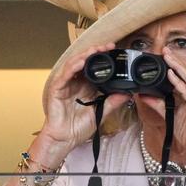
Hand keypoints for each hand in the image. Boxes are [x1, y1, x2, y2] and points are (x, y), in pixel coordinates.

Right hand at [39, 43, 128, 160]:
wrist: (66, 139)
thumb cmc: (79, 127)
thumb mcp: (102, 112)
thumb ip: (113, 102)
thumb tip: (128, 93)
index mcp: (86, 86)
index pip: (95, 67)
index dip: (104, 58)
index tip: (117, 52)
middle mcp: (76, 82)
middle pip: (85, 61)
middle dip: (97, 52)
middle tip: (110, 46)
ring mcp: (66, 84)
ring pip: (75, 63)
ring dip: (85, 55)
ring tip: (97, 49)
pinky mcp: (57, 88)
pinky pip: (65, 74)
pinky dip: (74, 66)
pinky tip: (82, 61)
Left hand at [161, 48, 185, 161]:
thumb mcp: (170, 115)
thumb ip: (157, 104)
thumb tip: (143, 95)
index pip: (184, 74)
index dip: (174, 64)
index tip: (163, 54)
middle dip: (176, 60)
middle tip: (164, 49)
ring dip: (177, 66)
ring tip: (167, 57)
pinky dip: (179, 83)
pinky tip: (171, 75)